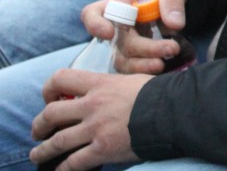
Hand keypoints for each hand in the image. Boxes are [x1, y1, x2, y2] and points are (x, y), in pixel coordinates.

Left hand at [29, 70, 150, 170]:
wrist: (174, 112)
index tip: (50, 98)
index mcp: (100, 84)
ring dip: (42, 150)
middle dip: (39, 125)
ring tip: (37, 155)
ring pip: (56, 141)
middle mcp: (92, 105)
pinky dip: (63, 169)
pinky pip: (73, 163)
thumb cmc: (159, 94)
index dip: (49, 89)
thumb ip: (112, 87)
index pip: (62, 78)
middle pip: (51, 113)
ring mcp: (95, 129)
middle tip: (38, 131)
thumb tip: (104, 93)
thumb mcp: (132, 81)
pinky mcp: (102, 150)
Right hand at [81, 0, 187, 73]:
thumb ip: (171, 0)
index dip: (95, 25)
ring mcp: (122, 44)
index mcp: (114, 5)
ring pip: (123, 61)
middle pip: (118, 43)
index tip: (109, 33)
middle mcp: (113, 27)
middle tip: (172, 48)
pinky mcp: (134, 56)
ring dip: (143, 66)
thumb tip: (175, 25)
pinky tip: (165, 69)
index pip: (93, 14)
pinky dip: (147, 71)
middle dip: (144, 48)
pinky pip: (134, 68)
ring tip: (164, 64)